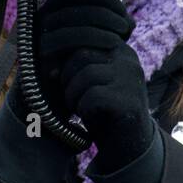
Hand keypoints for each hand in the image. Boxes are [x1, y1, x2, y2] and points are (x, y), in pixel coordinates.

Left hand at [35, 0, 152, 172]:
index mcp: (119, 48)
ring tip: (80, 108)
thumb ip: (77, 63)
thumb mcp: (91, 80)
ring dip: (74, 95)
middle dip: (68, 79)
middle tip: (72, 98)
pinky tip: (91, 117)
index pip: (84, 37)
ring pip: (86, 75)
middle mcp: (129, 59)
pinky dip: (84, 109)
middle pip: (82, 55)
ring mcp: (131, 79)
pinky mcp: (130, 100)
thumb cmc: (103, 109)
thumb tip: (50, 56)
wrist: (128, 145)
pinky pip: (92, 97)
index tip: (56, 76)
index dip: (64, 57)